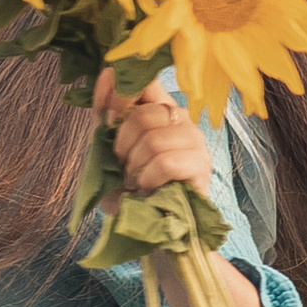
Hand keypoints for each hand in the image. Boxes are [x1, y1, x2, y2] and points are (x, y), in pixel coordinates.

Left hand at [89, 70, 265, 306]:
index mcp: (158, 107)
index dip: (120, 92)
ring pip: (153, 138)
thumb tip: (106, 71)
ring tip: (137, 183)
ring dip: (135, 167)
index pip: (144, 78)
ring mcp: (194, 141)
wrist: (150, 234)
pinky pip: (165, 161)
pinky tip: (148, 190)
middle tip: (124, 169)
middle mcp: (181, 118)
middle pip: (142, 113)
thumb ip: (105, 112)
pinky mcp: (201, 167)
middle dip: (121, 145)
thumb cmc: (128, 192)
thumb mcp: (108, 150)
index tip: (106, 118)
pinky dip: (148, 179)